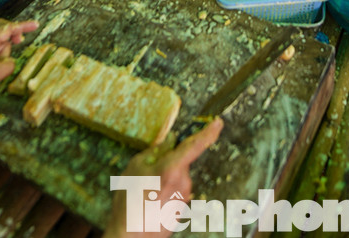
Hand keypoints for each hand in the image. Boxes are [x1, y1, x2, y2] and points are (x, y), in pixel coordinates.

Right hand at [106, 119, 223, 237]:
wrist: (132, 236)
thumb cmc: (130, 202)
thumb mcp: (135, 167)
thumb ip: (155, 151)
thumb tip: (170, 142)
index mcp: (173, 168)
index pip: (196, 145)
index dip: (209, 131)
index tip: (218, 122)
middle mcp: (184, 182)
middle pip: (180, 162)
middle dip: (167, 162)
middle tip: (145, 173)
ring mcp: (185, 196)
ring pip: (176, 177)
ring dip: (164, 179)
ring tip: (144, 192)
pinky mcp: (182, 208)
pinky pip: (174, 191)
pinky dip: (164, 192)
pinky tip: (149, 202)